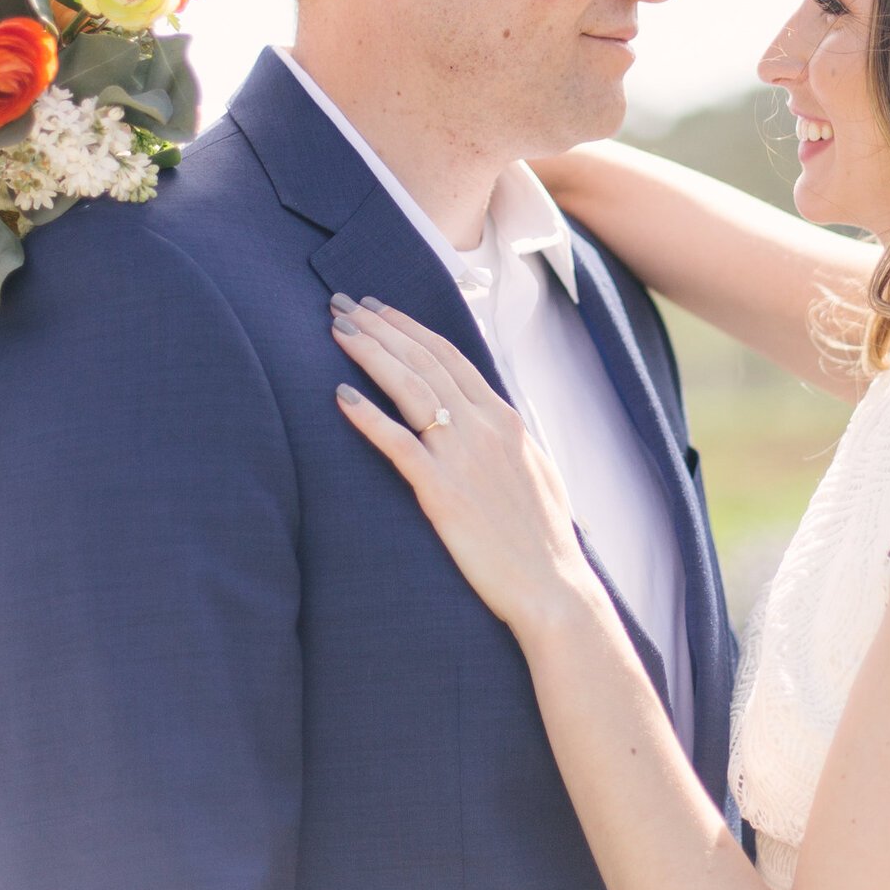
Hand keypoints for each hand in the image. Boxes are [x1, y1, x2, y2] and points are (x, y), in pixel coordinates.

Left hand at [330, 293, 601, 637]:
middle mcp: (484, 427)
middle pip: (423, 360)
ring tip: (336, 328)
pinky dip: (367, 416)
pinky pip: (398, 444)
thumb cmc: (543, 538)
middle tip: (343, 302)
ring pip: (408, 388)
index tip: (379, 308)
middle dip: (379, 326)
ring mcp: (463, 457)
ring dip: (369, 353)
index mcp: (505, 418)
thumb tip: (484, 418)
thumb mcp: (533, 471)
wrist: (553, 587)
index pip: (449, 355)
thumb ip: (505, 439)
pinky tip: (340, 396)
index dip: (409, 327)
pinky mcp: (442, 492)